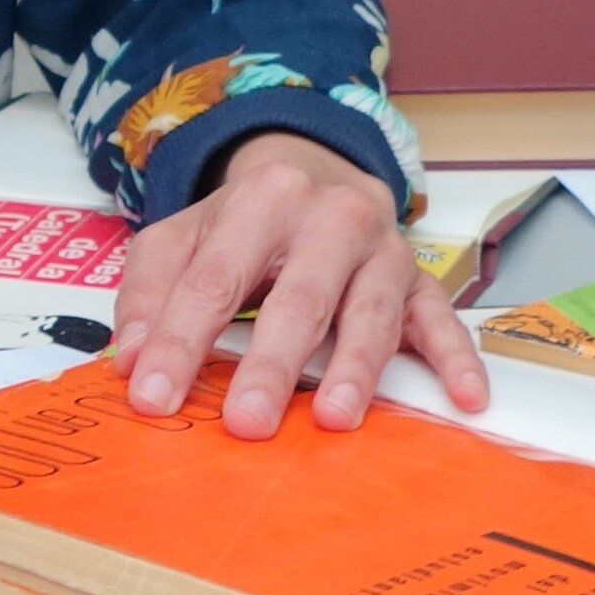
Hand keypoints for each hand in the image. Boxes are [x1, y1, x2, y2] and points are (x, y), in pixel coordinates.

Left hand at [112, 129, 488, 435]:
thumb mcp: (181, 237)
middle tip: (246, 422)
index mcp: (263, 200)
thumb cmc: (247, 224)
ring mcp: (382, 250)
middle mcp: (330, 218)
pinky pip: (441, 318)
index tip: (152, 397)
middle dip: (271, 364)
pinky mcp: (419, 279)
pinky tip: (465, 396)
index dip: (180, 341)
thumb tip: (129, 358)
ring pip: (371, 311)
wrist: (319, 173)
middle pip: (299, 299)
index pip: (214, 281)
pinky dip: (456, 358)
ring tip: (334, 418)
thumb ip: (149, 292)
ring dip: (355, 368)